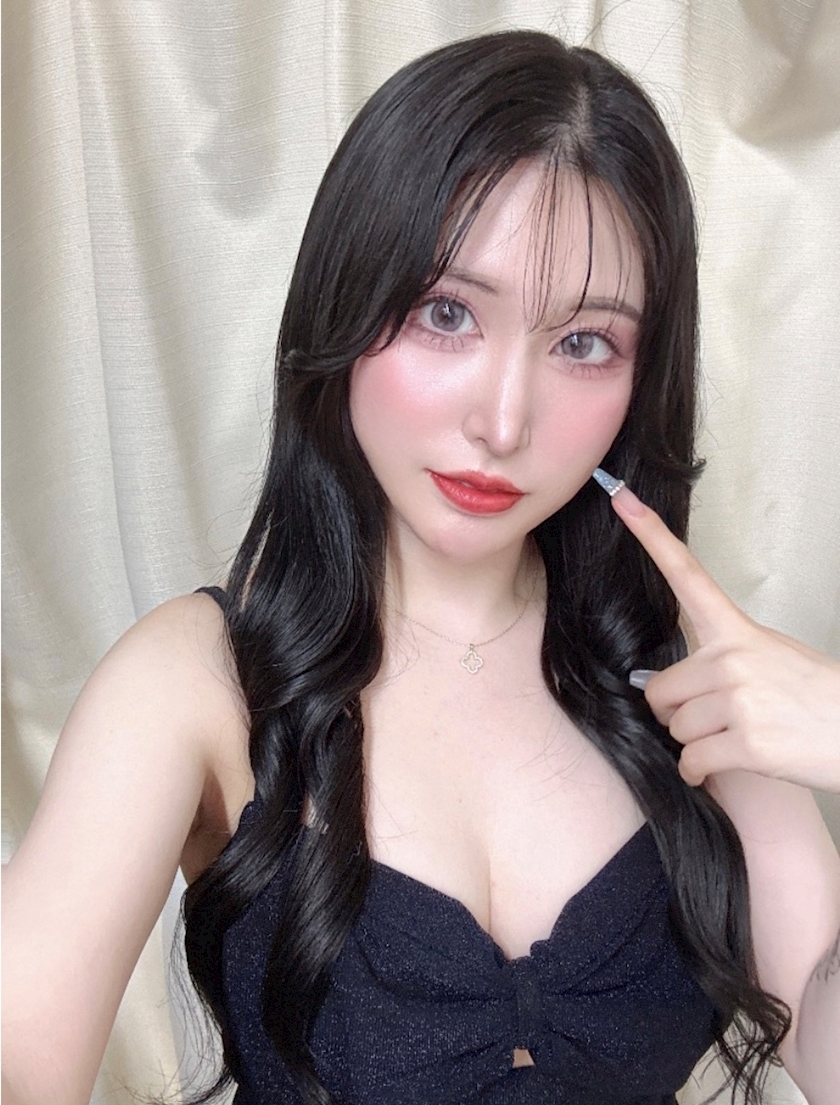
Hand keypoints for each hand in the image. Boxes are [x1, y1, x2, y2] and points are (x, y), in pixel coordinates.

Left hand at [609, 484, 839, 791]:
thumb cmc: (816, 698)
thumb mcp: (771, 657)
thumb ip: (717, 660)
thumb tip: (657, 686)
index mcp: (737, 631)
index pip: (686, 575)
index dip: (650, 536)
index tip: (621, 497)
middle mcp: (732, 658)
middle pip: (657, 691)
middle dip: (676, 713)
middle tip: (717, 718)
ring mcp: (738, 699)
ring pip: (675, 729)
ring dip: (696, 743)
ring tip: (739, 736)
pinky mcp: (746, 742)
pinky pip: (691, 761)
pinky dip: (701, 771)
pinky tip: (730, 764)